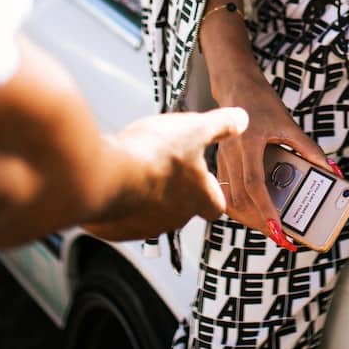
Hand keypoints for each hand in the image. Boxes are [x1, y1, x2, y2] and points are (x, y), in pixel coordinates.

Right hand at [81, 106, 247, 241]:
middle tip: (168, 165)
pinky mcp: (119, 228)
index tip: (208, 179)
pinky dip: (125, 200)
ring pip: (154, 212)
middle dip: (177, 189)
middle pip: (184, 208)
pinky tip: (120, 178)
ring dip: (150, 193)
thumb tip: (242, 120)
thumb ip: (221, 125)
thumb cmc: (153, 155)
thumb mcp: (195, 129)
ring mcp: (146, 226)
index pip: (216, 205)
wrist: (106, 176)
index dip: (213, 191)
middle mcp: (175, 218)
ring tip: (141, 167)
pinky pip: (125, 216)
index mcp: (198, 197)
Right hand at [212, 68, 339, 250]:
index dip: (265, 210)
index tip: (278, 229)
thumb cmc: (262, 102)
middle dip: (259, 222)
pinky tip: (254, 211)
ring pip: (230, 200)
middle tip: (281, 235)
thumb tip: (331, 170)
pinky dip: (240, 207)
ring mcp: (222, 159)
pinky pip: (226, 192)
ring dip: (249, 218)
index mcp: (248, 143)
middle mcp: (231, 153)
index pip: (254, 185)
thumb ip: (308, 149)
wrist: (236, 85)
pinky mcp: (220, 162)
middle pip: (240, 200)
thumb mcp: (289, 124)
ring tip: (270, 227)